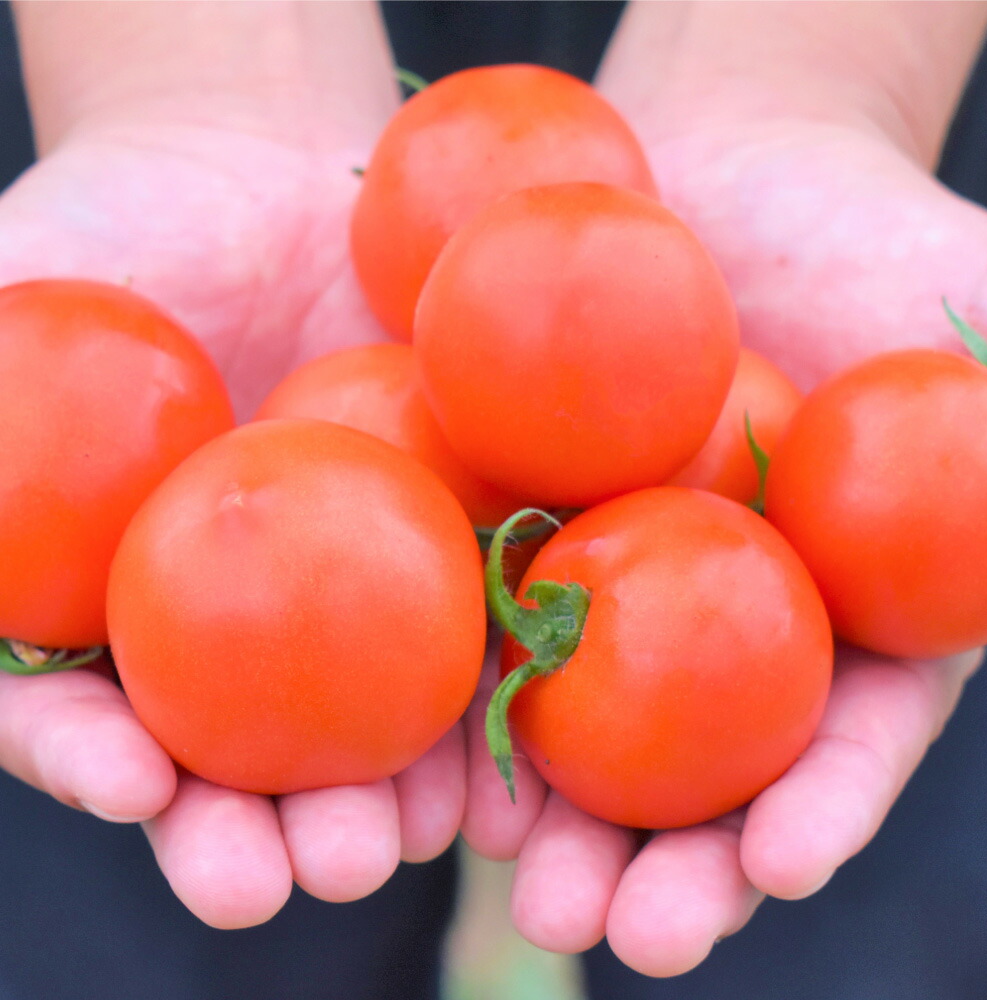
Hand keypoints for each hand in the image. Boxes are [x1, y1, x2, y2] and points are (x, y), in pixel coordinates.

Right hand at [0, 1, 469, 928]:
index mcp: (102, 608)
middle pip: (232, 754)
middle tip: (299, 874)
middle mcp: (221, 626)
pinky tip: (509, 735)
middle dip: (262, 827)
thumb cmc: (99, 239)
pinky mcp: (437, 540)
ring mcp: (334, 591)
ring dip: (387, 793)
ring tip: (413, 839)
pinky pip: (463, 619)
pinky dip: (483, 681)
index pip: (80, 709)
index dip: (94, 760)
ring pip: (357, 721)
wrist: (251, 171)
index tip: (133, 785)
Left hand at [461, 1, 986, 975]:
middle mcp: (732, 620)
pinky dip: (472, 690)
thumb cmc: (873, 231)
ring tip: (519, 883)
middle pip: (706, 768)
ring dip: (554, 815)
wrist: (727, 168)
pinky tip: (435, 753)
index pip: (845, 733)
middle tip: (614, 930)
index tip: (777, 865)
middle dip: (666, 861)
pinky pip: (497, 618)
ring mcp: (627, 583)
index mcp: (850, 610)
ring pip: (591, 725)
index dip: (820, 808)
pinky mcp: (532, 526)